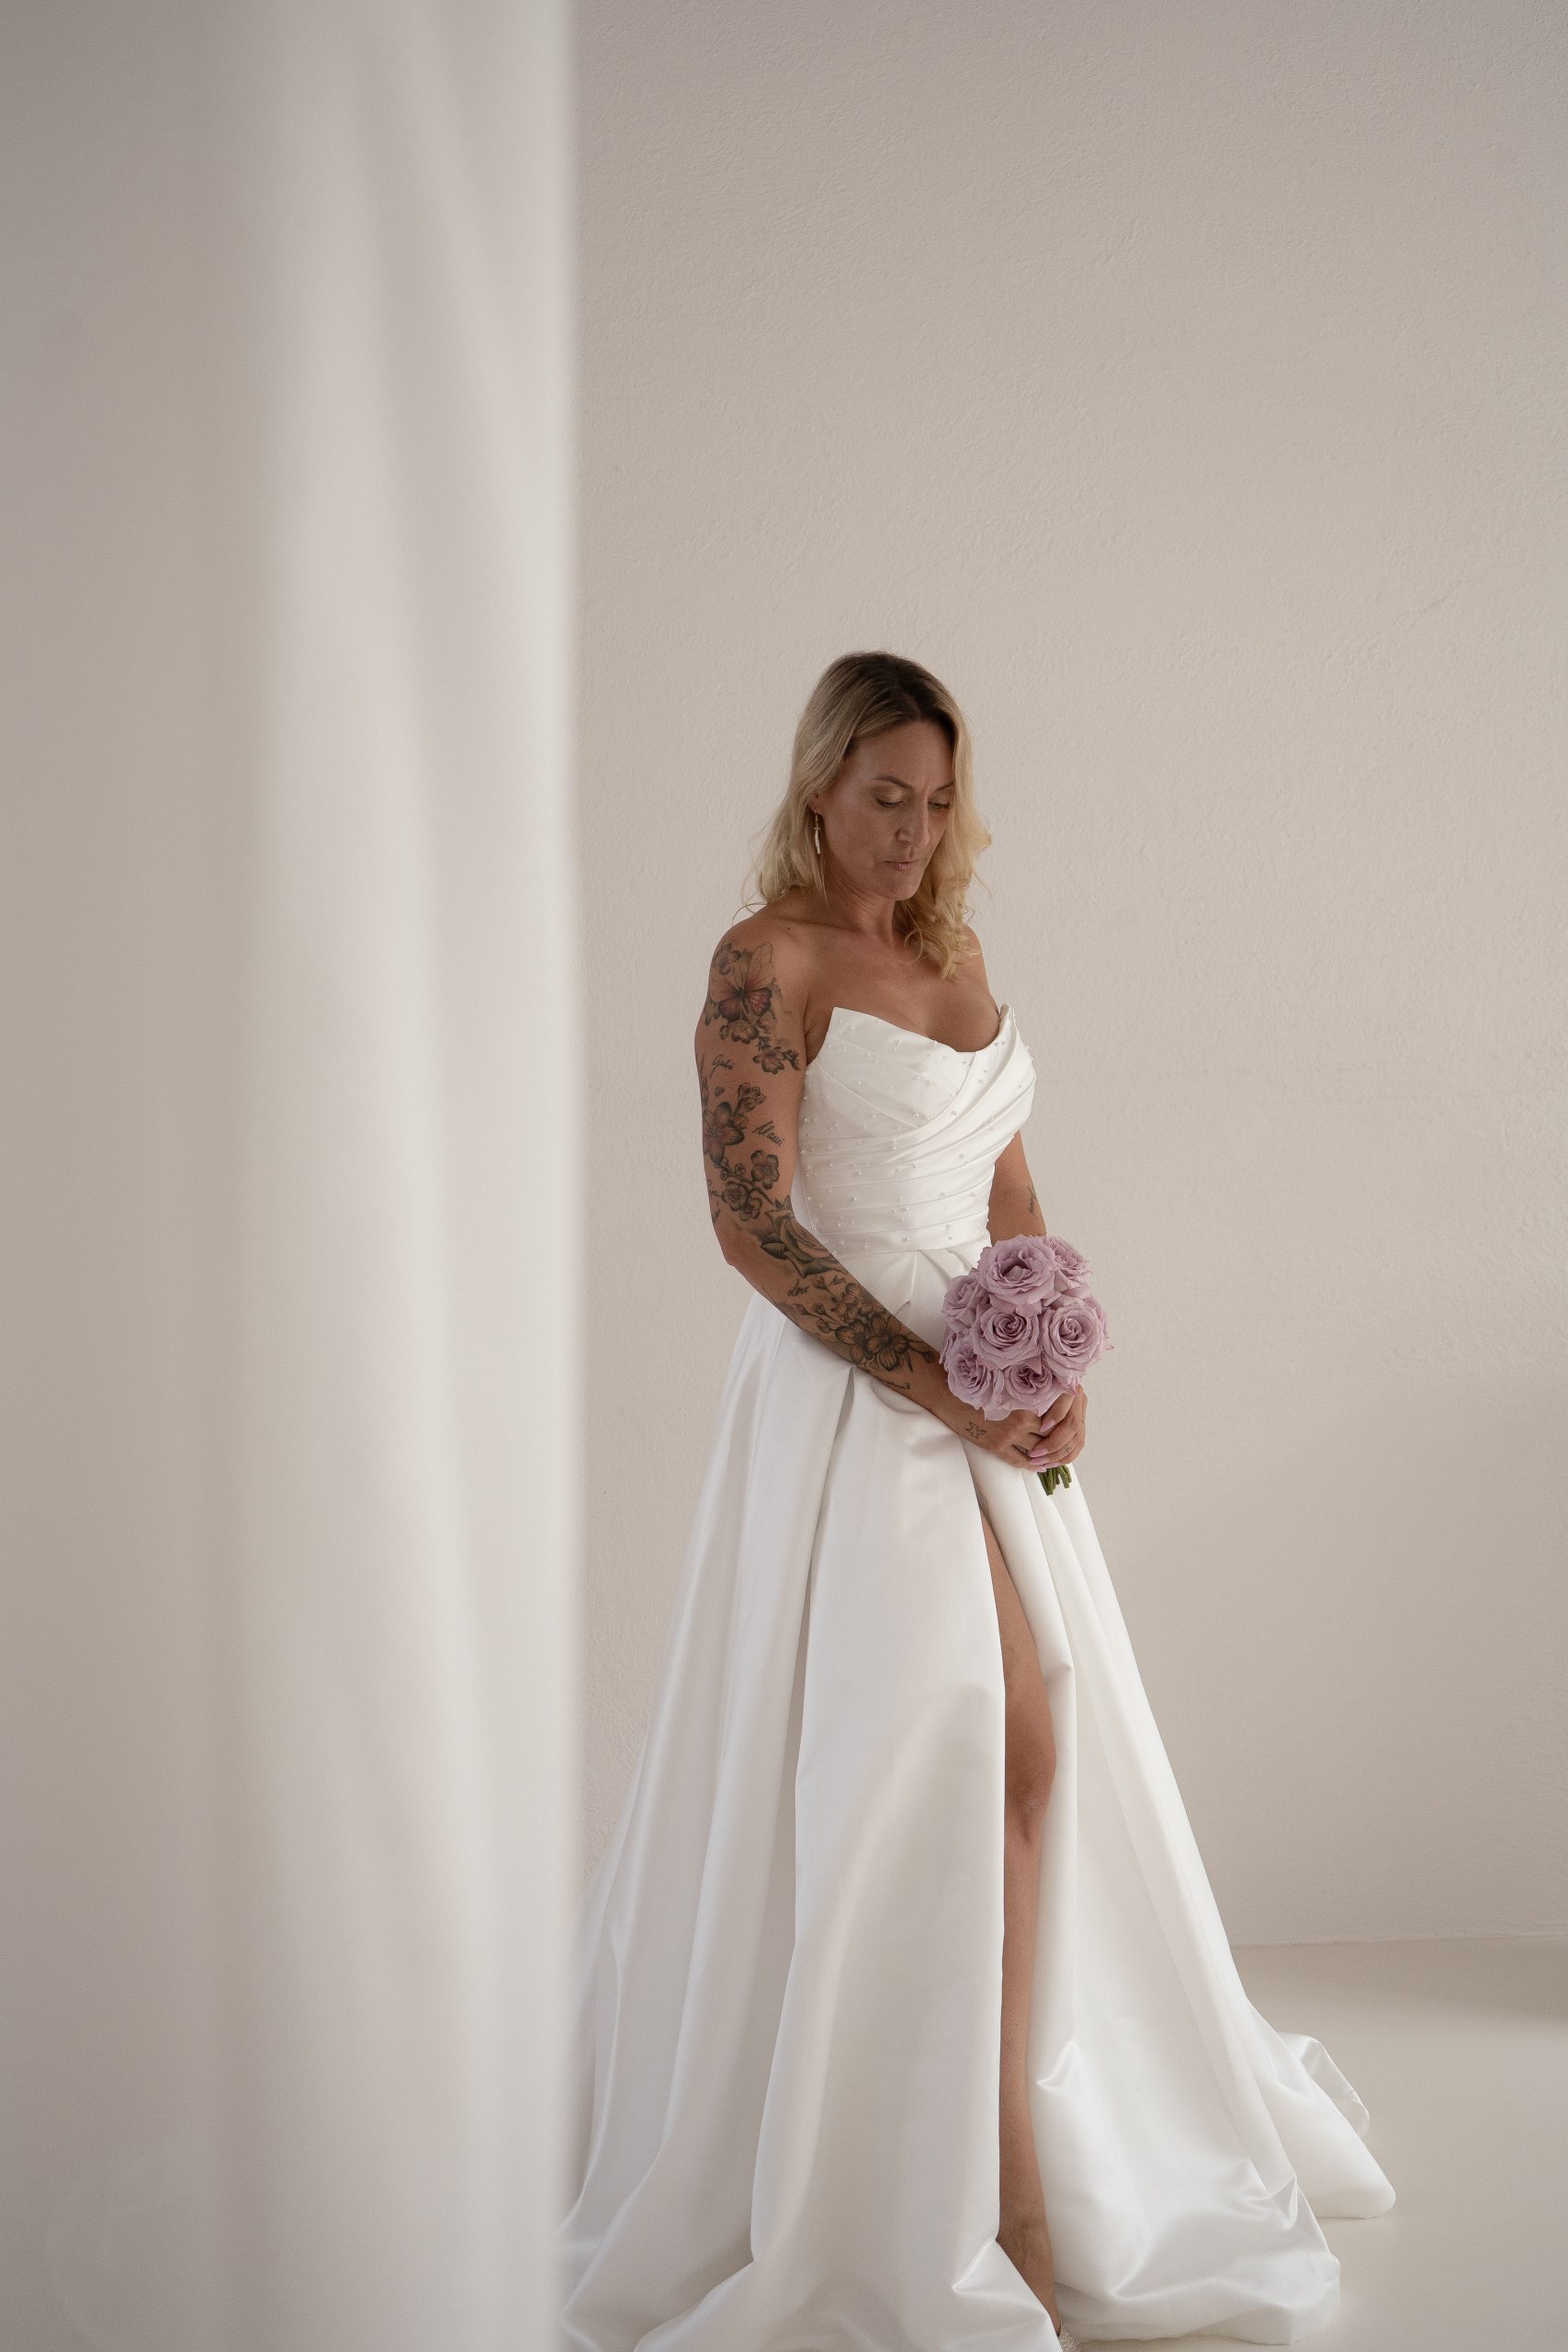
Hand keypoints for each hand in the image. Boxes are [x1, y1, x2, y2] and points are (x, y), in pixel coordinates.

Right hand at [947, 1384, 1083, 1471]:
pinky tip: (1038, 1465)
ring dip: (1047, 1455)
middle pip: (1049, 1435)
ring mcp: (1008, 1434)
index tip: (1070, 1423)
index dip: (1063, 1423)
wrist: (948, 1395)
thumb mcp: (1006, 1384)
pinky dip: (1031, 1465)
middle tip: (1066, 1444)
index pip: (1054, 1417)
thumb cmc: (977, 1385)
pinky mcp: (996, 1446)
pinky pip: (1019, 1460)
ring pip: (1037, 1449)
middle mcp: (1020, 1419)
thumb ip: (1027, 1391)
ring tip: (1055, 1457)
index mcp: (1026, 1401)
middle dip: (1058, 1442)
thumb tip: (1048, 1397)